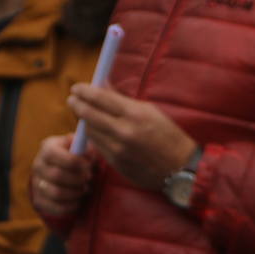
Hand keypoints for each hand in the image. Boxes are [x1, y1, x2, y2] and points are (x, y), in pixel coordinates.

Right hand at [32, 133, 93, 216]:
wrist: (65, 173)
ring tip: (85, 189)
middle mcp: (38, 166)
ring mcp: (37, 184)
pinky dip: (72, 206)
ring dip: (76, 192)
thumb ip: (87, 148)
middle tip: (89, 178)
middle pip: (56, 175)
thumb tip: (89, 153)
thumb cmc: (78, 157)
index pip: (52, 154)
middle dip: (77, 178)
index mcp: (47, 148)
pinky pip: (56, 208)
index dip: (73, 161)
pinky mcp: (40, 201)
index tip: (88, 166)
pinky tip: (79, 199)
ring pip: (56, 193)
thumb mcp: (83, 148)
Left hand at [68, 83, 196, 191]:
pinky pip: (97, 146)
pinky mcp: (116, 163)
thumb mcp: (150, 112)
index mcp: (136, 114)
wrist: (181, 168)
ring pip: (90, 131)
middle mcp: (124, 131)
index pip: (100, 98)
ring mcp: (118, 149)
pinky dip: (95, 137)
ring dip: (85, 121)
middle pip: (88, 113)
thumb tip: (101, 85)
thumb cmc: (168, 136)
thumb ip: (122, 100)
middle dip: (77, 104)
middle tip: (73, 99)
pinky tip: (98, 132)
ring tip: (85, 115)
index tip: (77, 88)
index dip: (84, 91)